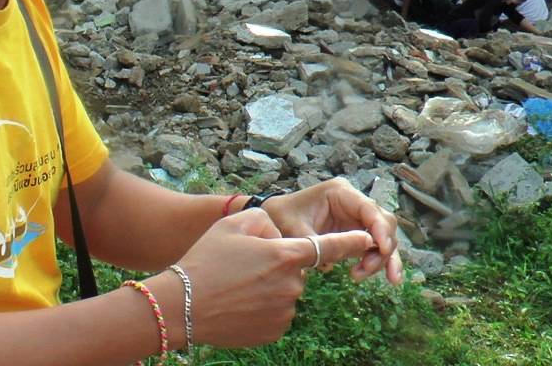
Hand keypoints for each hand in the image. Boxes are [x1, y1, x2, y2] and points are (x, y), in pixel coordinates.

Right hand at [173, 209, 376, 348]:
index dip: (351, 241)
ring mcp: (285, 311)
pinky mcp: (276, 331)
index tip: (369, 238)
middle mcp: (292, 285)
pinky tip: (239, 304)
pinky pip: (277, 313)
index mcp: (285, 254)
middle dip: (278, 265)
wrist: (182, 305)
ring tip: (236, 286)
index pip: (329, 246)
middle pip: (296, 269)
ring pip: (286, 292)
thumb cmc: (205, 260)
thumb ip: (265, 221)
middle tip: (242, 266)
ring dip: (269, 287)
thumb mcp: (232, 225)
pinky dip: (263, 308)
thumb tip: (279, 234)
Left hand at [259, 177, 402, 284]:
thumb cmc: (280, 218)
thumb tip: (349, 256)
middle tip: (366, 270)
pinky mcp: (355, 233)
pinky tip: (379, 278)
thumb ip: (320, 242)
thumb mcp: (294, 229)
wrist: (271, 221)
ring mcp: (356, 218)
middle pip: (383, 224)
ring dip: (381, 259)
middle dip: (382, 248)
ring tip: (359, 276)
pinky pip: (375, 248)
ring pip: (383, 238)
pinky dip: (378, 263)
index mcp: (340, 192)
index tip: (384, 251)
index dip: (381, 230)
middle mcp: (353, 202)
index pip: (370, 209)